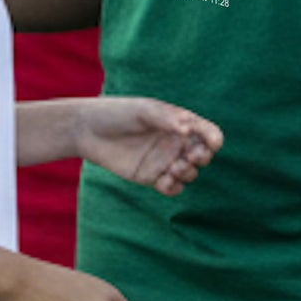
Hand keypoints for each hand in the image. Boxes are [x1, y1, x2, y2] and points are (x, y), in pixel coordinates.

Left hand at [72, 96, 222, 193]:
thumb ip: (166, 119)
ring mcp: (164, 161)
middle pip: (203, 155)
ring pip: (190, 174)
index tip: (211, 143)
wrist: (87, 130)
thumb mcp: (143, 111)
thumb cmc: (116, 114)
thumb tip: (188, 130)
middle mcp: (175, 143)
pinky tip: (164, 182)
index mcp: (179, 123)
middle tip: (189, 157)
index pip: (208, 133)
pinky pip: (172, 188)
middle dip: (202, 158)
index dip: (214, 139)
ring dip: (187, 173)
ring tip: (172, 168)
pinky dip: (174, 187)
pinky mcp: (151, 177)